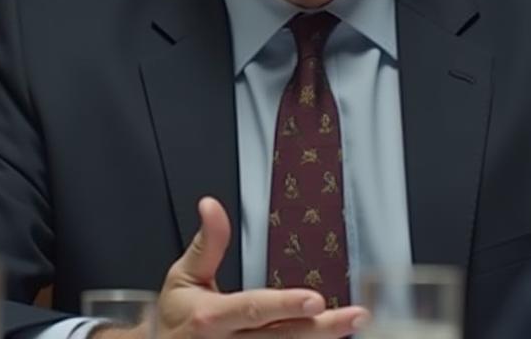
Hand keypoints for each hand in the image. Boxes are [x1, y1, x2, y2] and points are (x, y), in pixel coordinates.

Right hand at [98, 197, 369, 338]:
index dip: (284, 306)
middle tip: (355, 316)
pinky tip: (329, 337)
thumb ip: (207, 244)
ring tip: (353, 323)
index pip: (253, 310)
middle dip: (321, 329)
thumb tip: (212, 205)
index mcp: (210, 318)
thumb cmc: (175, 317)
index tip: (316, 300)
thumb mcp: (183, 276)